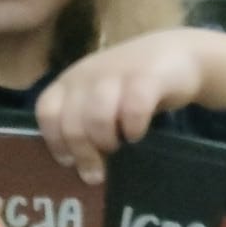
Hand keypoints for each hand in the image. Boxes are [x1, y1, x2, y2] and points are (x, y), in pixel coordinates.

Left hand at [34, 29, 225, 182]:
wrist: (179, 54)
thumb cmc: (132, 86)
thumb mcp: (100, 99)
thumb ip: (84, 124)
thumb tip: (76, 169)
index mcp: (71, 81)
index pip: (47, 112)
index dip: (55, 141)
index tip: (70, 162)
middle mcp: (88, 75)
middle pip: (71, 123)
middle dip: (83, 154)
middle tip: (98, 172)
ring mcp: (117, 74)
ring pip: (97, 117)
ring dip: (106, 141)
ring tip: (119, 146)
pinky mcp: (147, 78)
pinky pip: (133, 110)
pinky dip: (133, 129)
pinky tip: (137, 134)